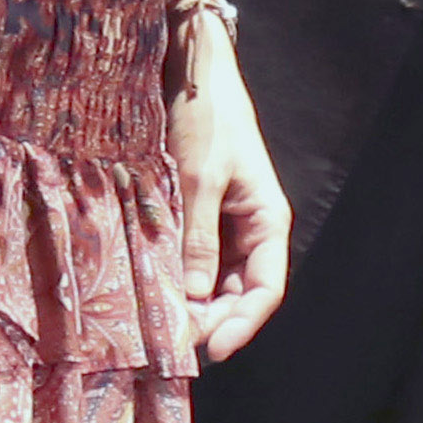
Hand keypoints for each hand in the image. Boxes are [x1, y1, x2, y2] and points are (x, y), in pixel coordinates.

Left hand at [169, 38, 288, 365]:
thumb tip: (194, 295)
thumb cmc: (207, 121)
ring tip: (161, 326)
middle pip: (240, 292)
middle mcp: (252, 230)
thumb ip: (198, 237)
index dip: (242, 323)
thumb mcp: (199, 178)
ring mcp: (227, 224)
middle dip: (212, 320)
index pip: (265, 289)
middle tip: (173, 343)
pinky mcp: (202, 216)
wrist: (195, 74)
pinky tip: (155, 292)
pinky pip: (196, 259)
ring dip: (194, 305)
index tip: (211, 348)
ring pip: (216, 280)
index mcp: (267, 221)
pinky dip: (180, 279)